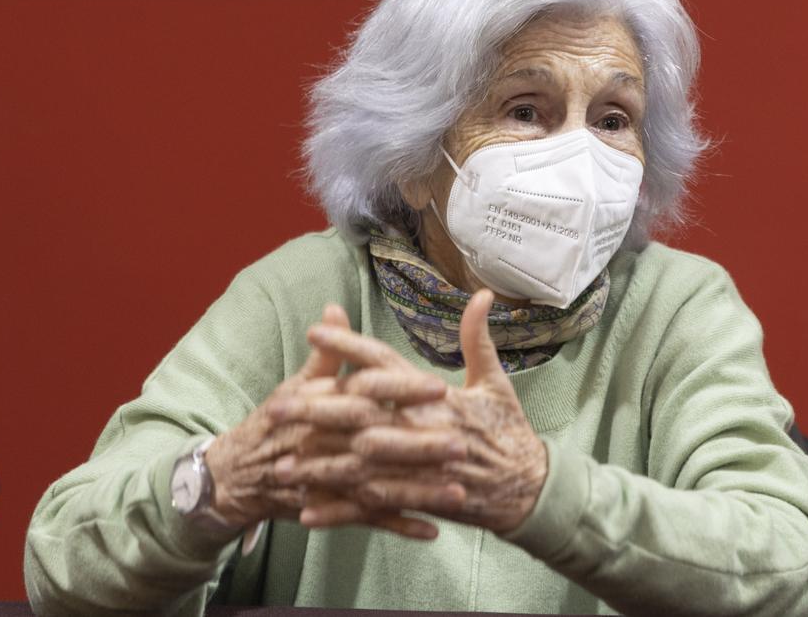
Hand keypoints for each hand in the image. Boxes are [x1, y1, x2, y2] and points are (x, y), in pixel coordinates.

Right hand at [203, 304, 448, 538]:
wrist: (239, 474)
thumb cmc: (275, 424)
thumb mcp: (295, 386)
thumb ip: (325, 354)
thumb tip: (335, 308)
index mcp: (323, 406)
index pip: (367, 392)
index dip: (403, 389)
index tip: (440, 386)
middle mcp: (327, 442)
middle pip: (378, 443)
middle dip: (420, 446)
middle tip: (461, 443)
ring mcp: (328, 479)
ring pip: (379, 486)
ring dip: (418, 492)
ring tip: (458, 493)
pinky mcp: (330, 507)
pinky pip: (368, 519)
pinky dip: (398, 526)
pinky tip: (431, 530)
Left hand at [282, 290, 548, 533]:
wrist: (530, 488)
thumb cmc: (509, 431)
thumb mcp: (496, 382)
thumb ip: (478, 339)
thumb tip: (482, 294)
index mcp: (438, 397)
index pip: (386, 365)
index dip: (350, 347)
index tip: (315, 332)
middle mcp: (425, 429)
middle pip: (361, 416)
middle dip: (317, 410)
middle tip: (278, 405)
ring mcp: (420, 468)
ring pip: (360, 466)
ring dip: (319, 465)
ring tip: (281, 463)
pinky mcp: (419, 499)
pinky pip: (373, 508)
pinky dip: (340, 512)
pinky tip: (307, 512)